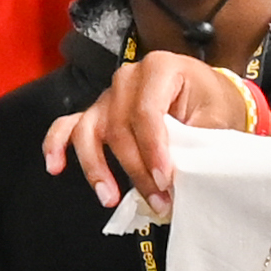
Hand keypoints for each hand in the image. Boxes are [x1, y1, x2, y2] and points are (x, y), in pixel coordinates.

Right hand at [41, 48, 267, 222]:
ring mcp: (108, 95)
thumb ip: (197, 142)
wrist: (206, 93)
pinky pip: (68, 125)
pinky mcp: (98, 111)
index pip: (147, 112)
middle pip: (119, 127)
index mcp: (159, 68)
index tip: (165, 181)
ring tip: (108, 198)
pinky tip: (55, 166)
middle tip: (158, 202)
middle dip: (135, 170)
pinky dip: (57, 144)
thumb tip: (180, 178)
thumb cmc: (212, 102)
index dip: (153, 150)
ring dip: (96, 167)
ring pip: (90, 130)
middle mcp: (127, 78)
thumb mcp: (215, 118)